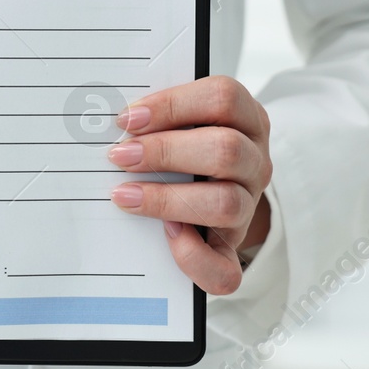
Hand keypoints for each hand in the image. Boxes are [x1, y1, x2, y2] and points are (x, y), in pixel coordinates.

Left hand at [107, 76, 272, 294]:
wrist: (211, 201)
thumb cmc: (188, 150)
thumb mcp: (184, 124)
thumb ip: (160, 117)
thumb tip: (113, 118)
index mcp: (247, 120)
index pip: (223, 98)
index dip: (173, 105)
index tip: (128, 119)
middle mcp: (255, 162)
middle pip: (226, 150)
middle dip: (165, 152)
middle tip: (121, 156)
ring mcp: (249, 207)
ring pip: (226, 203)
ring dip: (167, 200)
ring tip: (124, 195)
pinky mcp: (234, 250)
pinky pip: (225, 269)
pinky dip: (191, 256)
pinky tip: (164, 237)